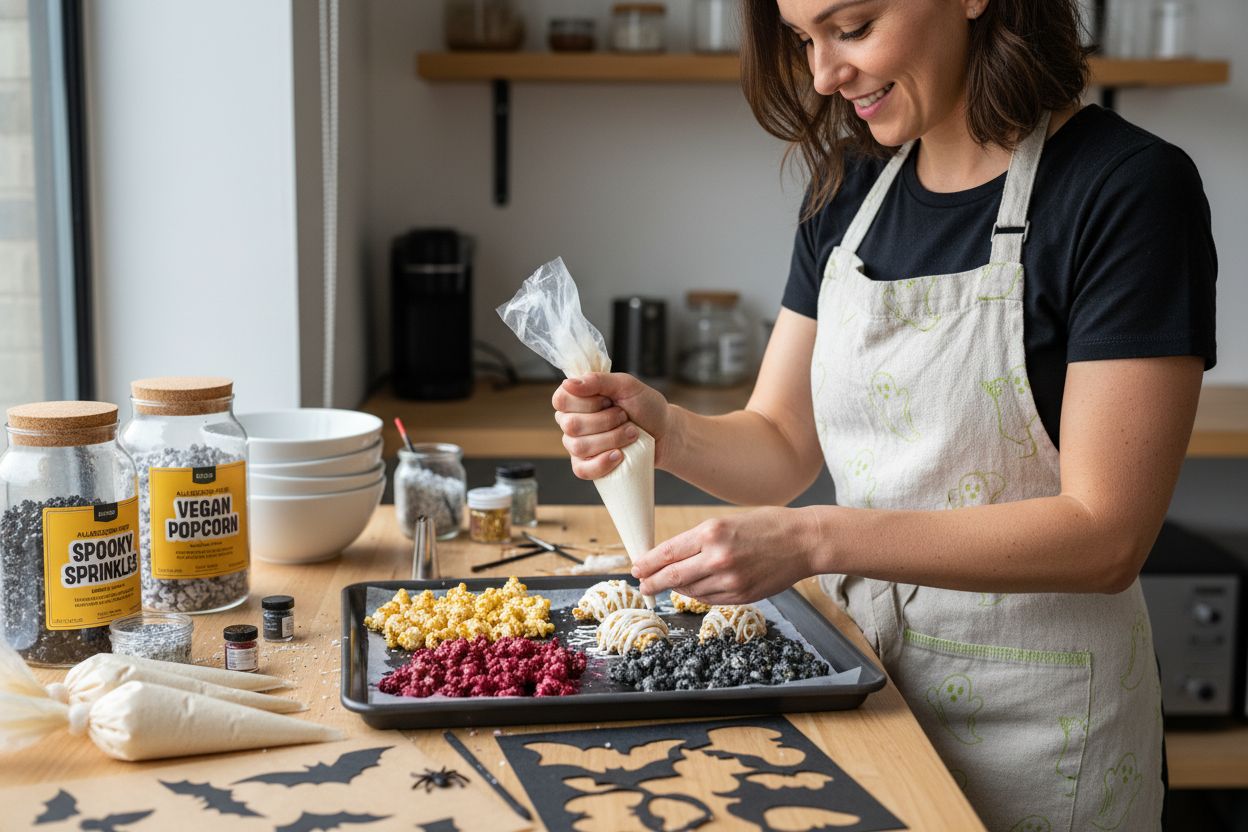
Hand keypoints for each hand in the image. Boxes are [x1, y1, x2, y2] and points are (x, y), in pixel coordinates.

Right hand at [551, 372, 670, 478]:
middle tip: (625, 417)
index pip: (561, 400)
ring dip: (612, 439)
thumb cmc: (646, 407)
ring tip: (631, 433)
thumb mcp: (627, 386)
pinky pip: (581, 470)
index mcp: (577, 398)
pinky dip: (602, 463)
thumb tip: (568, 383)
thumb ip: (598, 380)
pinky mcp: (587, 465)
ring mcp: (577, 445)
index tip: (609, 400)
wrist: (665, 433)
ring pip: (579, 447)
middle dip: (606, 421)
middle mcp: (572, 421)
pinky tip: (619, 455)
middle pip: (572, 425)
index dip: (587, 402)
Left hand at [631, 507, 820, 604]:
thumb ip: (700, 540)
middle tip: (642, 585)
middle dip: (652, 582)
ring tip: (669, 584)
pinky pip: (709, 599)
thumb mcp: (728, 521)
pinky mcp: (741, 595)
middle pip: (672, 576)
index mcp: (711, 532)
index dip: (647, 562)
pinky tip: (695, 588)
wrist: (804, 541)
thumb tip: (672, 556)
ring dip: (677, 588)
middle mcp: (718, 557)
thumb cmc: (768, 525)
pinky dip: (698, 594)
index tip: (637, 567)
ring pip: (690, 590)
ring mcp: (730, 580)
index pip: (667, 552)